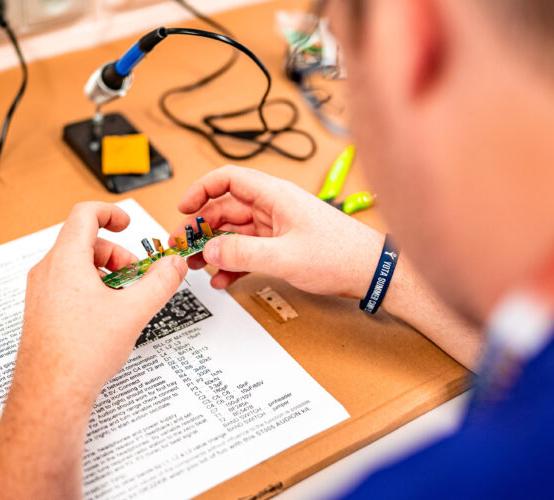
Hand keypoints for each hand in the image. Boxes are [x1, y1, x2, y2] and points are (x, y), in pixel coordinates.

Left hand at [17, 202, 186, 403]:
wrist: (50, 393)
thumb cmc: (81, 353)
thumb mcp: (134, 312)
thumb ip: (160, 282)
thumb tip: (175, 265)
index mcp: (66, 260)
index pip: (84, 214)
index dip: (111, 213)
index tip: (128, 224)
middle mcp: (47, 272)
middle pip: (83, 241)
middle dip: (116, 253)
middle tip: (136, 275)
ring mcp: (41, 293)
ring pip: (76, 266)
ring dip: (105, 273)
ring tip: (125, 300)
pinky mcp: (41, 313)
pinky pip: (67, 286)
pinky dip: (91, 289)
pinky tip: (108, 317)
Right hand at [175, 165, 383, 297]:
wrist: (371, 271)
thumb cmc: (341, 254)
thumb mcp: (285, 256)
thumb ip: (243, 254)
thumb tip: (210, 251)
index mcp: (275, 196)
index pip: (228, 179)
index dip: (201, 190)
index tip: (183, 208)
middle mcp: (274, 206)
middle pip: (226, 208)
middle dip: (202, 227)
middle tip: (184, 248)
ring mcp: (278, 226)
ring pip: (235, 232)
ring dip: (215, 248)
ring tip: (197, 267)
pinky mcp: (283, 245)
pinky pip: (248, 250)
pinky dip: (233, 262)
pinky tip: (223, 279)